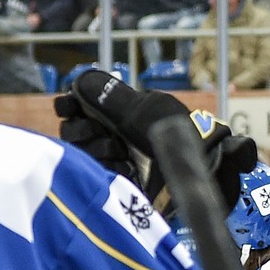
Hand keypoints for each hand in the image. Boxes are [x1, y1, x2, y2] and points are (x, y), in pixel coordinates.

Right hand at [54, 71, 258, 209]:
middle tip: (100, 130)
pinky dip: (108, 169)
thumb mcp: (147, 108)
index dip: (69, 103)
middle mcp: (111, 135)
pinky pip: (96, 175)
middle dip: (81, 127)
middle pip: (71, 130)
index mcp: (118, 113)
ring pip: (80, 153)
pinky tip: (127, 169)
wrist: (200, 166)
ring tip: (121, 152)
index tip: (69, 104)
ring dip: (98, 148)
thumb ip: (111, 96)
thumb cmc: (179, 133)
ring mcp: (114, 161)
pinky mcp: (118, 185)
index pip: (76, 106)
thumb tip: (80, 83)